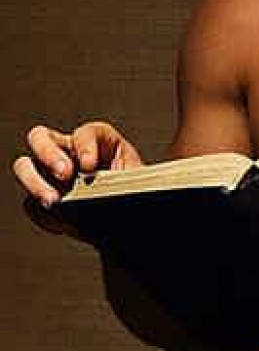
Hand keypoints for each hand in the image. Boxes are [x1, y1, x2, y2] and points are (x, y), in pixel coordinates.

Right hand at [12, 121, 142, 232]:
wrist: (129, 218)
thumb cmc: (135, 190)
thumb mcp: (139, 179)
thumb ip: (130, 177)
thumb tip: (127, 183)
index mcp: (97, 141)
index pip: (84, 132)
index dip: (84, 144)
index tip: (90, 165)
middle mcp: (69, 152)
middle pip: (41, 137)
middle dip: (49, 154)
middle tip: (66, 174)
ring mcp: (51, 174)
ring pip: (26, 165)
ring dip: (35, 182)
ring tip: (54, 200)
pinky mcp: (44, 196)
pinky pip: (29, 201)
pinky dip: (39, 209)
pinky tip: (58, 216)